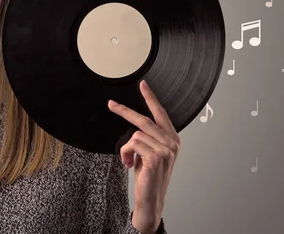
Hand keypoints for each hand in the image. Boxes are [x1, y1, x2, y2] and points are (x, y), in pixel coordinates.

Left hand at [107, 79, 180, 232]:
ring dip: (126, 147)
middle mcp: (172, 143)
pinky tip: (129, 164)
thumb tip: (134, 126)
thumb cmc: (149, 176)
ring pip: (135, 134)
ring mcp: (166, 149)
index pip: (161, 113)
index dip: (151, 98)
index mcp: (172, 139)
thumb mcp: (149, 153)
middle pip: (144, 119)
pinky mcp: (156, 156)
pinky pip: (132, 144)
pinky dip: (125, 153)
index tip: (143, 85)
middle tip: (111, 104)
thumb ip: (147, 137)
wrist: (151, 198)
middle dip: (125, 111)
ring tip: (128, 160)